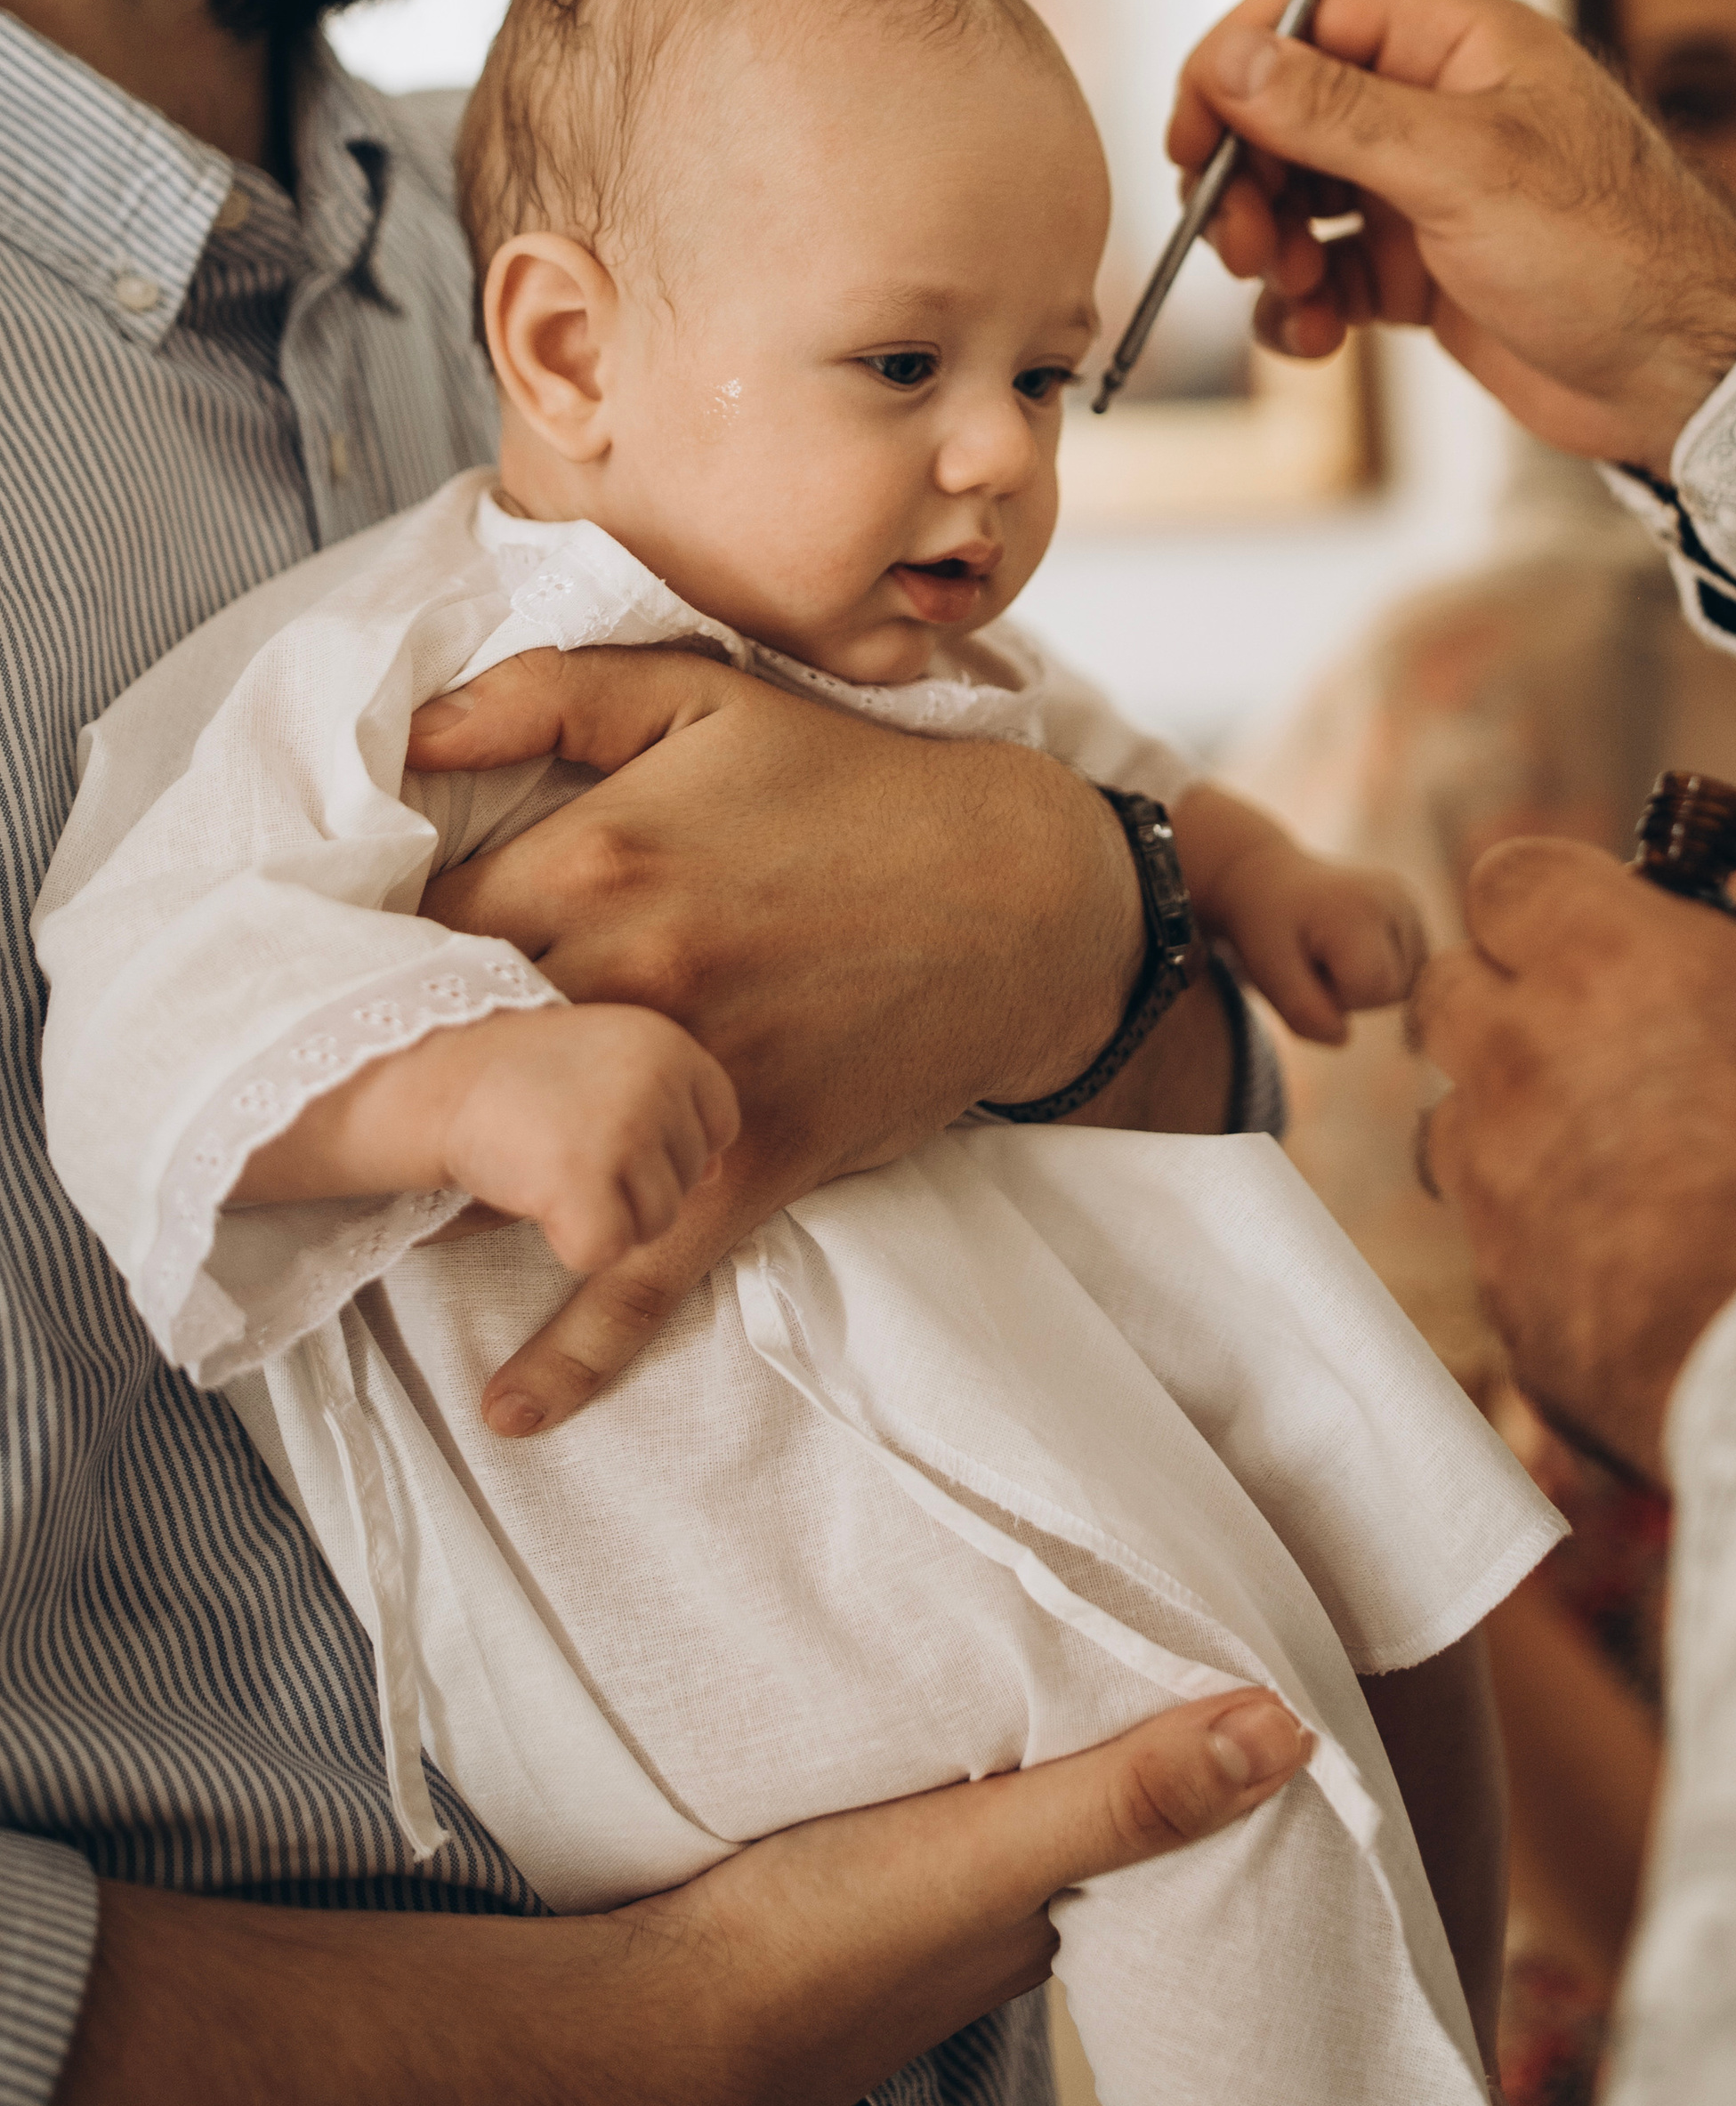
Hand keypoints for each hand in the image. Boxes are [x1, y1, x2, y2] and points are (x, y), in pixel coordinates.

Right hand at [0, 1687, 1311, 2105]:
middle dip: (1107, 1750)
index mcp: (1041, 1929)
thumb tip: (1287, 1732)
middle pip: (1071, 1829)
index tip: (1230, 1666)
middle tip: (1137, 1631)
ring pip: (984, 1827)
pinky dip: (927, 1772)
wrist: (637, 2031)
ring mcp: (892, 1929)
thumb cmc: (818, 1947)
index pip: (1152, 1838)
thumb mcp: (988, 1855)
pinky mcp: (813, 1900)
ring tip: (1034, 1648)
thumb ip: (1124, 1798)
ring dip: (1011, 1760)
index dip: (1190, 1761)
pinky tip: (905, 1718)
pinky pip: (902, 1820)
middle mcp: (983, 1938)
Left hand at [408, 647, 1148, 1429]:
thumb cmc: (857, 788)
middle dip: (390, 1076)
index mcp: (595, 859)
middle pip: (447, 1051)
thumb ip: (546, 694)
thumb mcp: (703, 695)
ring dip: (453, 1188)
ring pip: (521, 1164)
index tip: (341, 969)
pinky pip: (648, 1271)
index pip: (408, 921)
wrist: (1025, 894)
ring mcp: (690, 1084)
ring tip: (394, 1201)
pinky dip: (579, 1353)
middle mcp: (628, 977)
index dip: (363, 948)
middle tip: (344, 1099)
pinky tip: (513, 1410)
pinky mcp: (755, 1164)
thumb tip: (407, 731)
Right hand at [434, 1006, 737, 1272]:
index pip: (721, 1125)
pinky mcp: (583, 1179)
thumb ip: (672, 1100)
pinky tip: (535, 1196)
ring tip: (550, 1167)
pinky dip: (569, 1242)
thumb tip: (719, 1173)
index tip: (610, 1133)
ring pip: (656, 1222)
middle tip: (568, 1148)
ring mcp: (624, 1130)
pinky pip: (604, 1251)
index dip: (669, 1146)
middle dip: (636, 1184)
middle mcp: (658, 1082)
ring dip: (606, 1215)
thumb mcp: (611, 1055)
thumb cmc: (515, 1068)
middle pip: (691, 1180)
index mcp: (670, 1044)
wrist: (429, 1068)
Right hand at [1166, 0, 1735, 472]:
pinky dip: (1303, 307)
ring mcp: (1426, 195)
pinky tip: (1317, 339)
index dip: (1237, 63)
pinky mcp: (1422, 275)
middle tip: (1236, 240)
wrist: (1690, 378)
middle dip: (1247, 175)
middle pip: (1289, 112)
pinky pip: (1326, 274)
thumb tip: (1233, 59)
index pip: (1312, 13)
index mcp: (1459, 47)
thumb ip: (1339, 113)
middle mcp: (1437, 110)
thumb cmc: (1614, 254)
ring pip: (1299, 199)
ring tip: (1291, 292)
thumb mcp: (1464, 169)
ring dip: (1269, 247)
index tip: (1192, 132)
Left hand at [1211, 834, 1424, 1045]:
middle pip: (1395, 989)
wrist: (1267, 879)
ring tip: (1332, 949)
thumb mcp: (1267, 970)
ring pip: (1407, 981)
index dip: (1339, 997)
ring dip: (1368, 981)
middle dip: (1354, 990)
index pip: (1376, 991)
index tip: (1307, 969)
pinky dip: (1381, 968)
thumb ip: (1301, 1009)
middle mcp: (1397, 898)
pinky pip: (1410, 966)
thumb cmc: (1264, 927)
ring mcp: (1409, 900)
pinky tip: (1352, 946)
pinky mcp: (1413, 906)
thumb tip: (1344, 1039)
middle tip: (1315, 958)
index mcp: (1362, 911)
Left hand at [1411, 845, 1735, 1475]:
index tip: (1618, 938)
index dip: (1567, 905)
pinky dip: (1556, 1249)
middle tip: (1619, 1040)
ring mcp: (1503, 1197)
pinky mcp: (1514, 1310)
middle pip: (1450, 997)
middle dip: (1517, 1002)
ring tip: (1642, 1164)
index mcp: (1604, 960)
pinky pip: (1503, 1254)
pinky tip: (1655, 1265)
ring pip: (1458, 1132)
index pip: (1509, 882)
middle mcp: (1520, 1067)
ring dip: (1522, 1129)